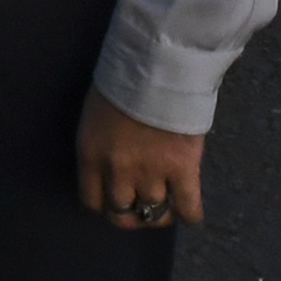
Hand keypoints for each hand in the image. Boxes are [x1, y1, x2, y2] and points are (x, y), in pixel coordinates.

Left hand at [73, 91, 204, 232]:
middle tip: (141, 209)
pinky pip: (187, 208)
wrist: (157, 65)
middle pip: (121, 214)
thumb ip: (100, 146)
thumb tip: (110, 166)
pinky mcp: (183, 170)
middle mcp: (117, 171)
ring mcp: (151, 173)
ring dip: (160, 214)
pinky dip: (189, 215)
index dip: (105, 205)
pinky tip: (189, 212)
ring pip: (154, 214)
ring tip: (167, 206)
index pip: (92, 202)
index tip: (114, 201)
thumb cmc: (123, 79)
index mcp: (91, 155)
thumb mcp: (96, 115)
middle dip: (131, 216)